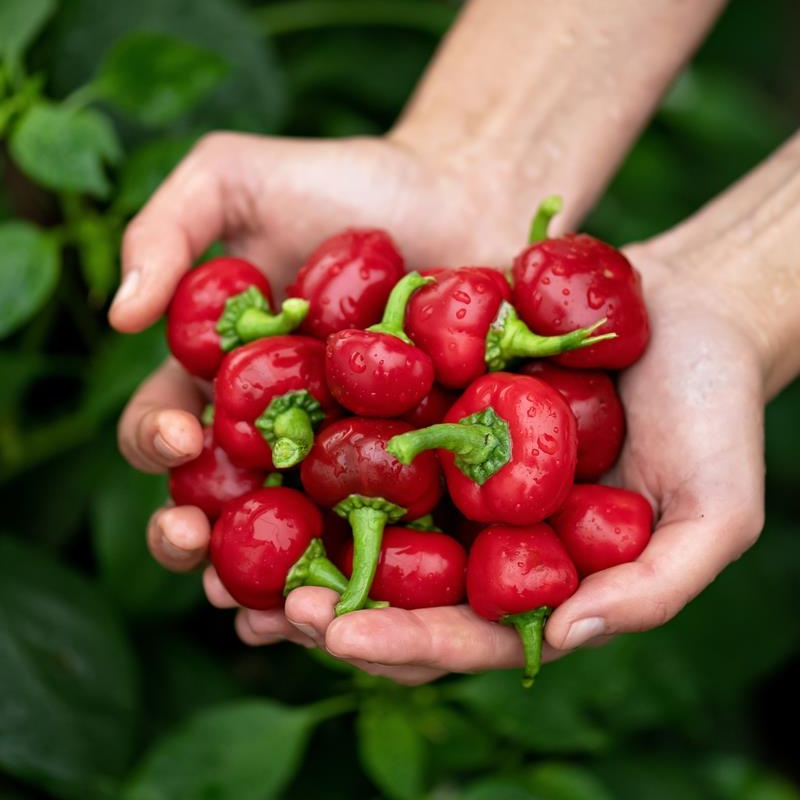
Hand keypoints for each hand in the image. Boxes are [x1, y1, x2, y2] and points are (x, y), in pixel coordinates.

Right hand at [114, 130, 532, 570]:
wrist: (467, 192)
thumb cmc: (349, 182)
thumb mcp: (238, 175)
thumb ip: (168, 226)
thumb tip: (118, 313)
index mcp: (224, 375)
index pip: (167, 426)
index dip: (158, 444)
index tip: (184, 440)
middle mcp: (276, 430)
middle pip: (217, 506)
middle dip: (194, 539)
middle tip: (197, 547)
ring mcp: (348, 457)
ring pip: (294, 541)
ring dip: (271, 585)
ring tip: (273, 608)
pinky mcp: (419, 470)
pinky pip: (389, 535)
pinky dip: (369, 576)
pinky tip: (362, 605)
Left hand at [231, 244, 765, 682]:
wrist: (691, 308)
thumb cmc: (716, 413)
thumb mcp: (714, 513)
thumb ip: (652, 587)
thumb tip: (563, 634)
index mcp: (536, 573)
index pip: (463, 633)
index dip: (405, 645)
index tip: (345, 639)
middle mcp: (482, 526)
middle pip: (392, 583)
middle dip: (323, 602)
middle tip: (256, 602)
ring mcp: (452, 460)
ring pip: (359, 507)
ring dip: (290, 529)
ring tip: (220, 539)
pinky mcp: (430, 394)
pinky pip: (363, 417)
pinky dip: (313, 433)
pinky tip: (254, 433)